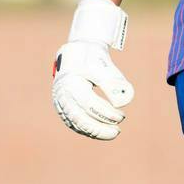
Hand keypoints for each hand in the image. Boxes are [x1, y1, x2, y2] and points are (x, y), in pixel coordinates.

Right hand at [51, 0, 134, 140]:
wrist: (77, 52)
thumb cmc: (91, 57)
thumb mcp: (102, 65)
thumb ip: (111, 82)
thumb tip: (123, 102)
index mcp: (70, 81)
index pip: (89, 103)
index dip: (106, 113)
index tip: (122, 116)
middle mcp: (62, 94)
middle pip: (79, 118)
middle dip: (99, 128)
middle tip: (117, 131)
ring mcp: (60, 102)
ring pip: (76, 123)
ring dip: (95, 131)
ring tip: (113, 132)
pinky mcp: (63, 107)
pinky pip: (74, 123)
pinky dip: (88, 129)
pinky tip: (103, 131)